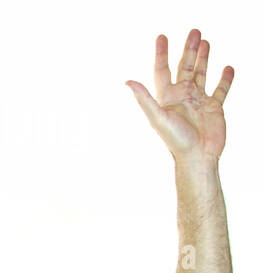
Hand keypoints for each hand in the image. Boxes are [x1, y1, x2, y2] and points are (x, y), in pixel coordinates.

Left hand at [126, 29, 232, 162]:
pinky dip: (225, 79)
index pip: (162, 70)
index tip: (162, 37)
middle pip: (185, 67)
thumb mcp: (158, 117)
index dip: (161, 53)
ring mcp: (199, 101)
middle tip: (194, 31)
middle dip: (189, 49)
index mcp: (168, 97)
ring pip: (201, 73)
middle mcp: (183, 97)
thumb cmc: (176, 141)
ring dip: (204, 58)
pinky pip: (221, 89)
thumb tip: (128, 82)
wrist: (197, 158)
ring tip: (206, 42)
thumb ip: (144, 99)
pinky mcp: (214, 108)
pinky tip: (228, 68)